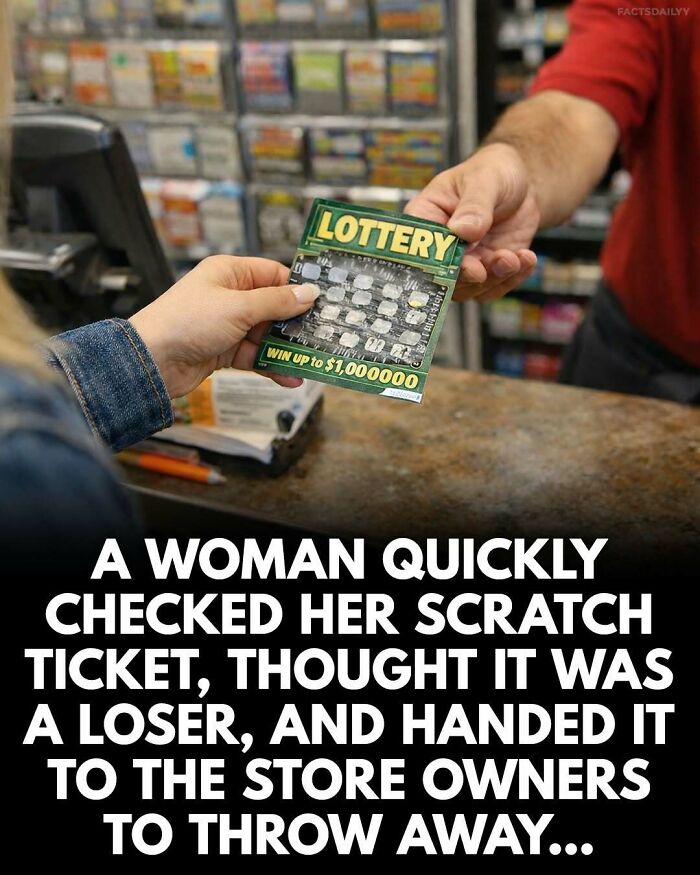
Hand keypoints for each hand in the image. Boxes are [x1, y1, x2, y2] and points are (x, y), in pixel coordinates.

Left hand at [129, 255, 319, 397]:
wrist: (152, 361)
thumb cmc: (185, 322)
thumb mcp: (238, 308)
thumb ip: (277, 302)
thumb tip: (308, 294)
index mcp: (230, 273)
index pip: (274, 274)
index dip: (297, 289)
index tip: (321, 303)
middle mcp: (229, 296)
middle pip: (273, 307)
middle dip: (295, 323)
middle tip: (321, 335)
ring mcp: (227, 325)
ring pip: (267, 335)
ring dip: (286, 349)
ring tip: (309, 359)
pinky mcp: (224, 350)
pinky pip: (256, 356)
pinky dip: (272, 365)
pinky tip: (290, 376)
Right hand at [405, 143, 539, 300]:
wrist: (521, 183)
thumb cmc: (492, 172)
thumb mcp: (484, 179)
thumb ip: (474, 205)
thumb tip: (461, 230)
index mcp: (426, 219)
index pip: (418, 248)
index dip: (432, 262)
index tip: (453, 262)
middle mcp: (441, 248)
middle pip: (442, 277)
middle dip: (465, 277)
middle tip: (482, 269)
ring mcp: (465, 262)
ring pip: (470, 289)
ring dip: (492, 279)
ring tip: (513, 257)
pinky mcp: (488, 271)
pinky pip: (496, 288)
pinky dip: (513, 279)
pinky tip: (526, 258)